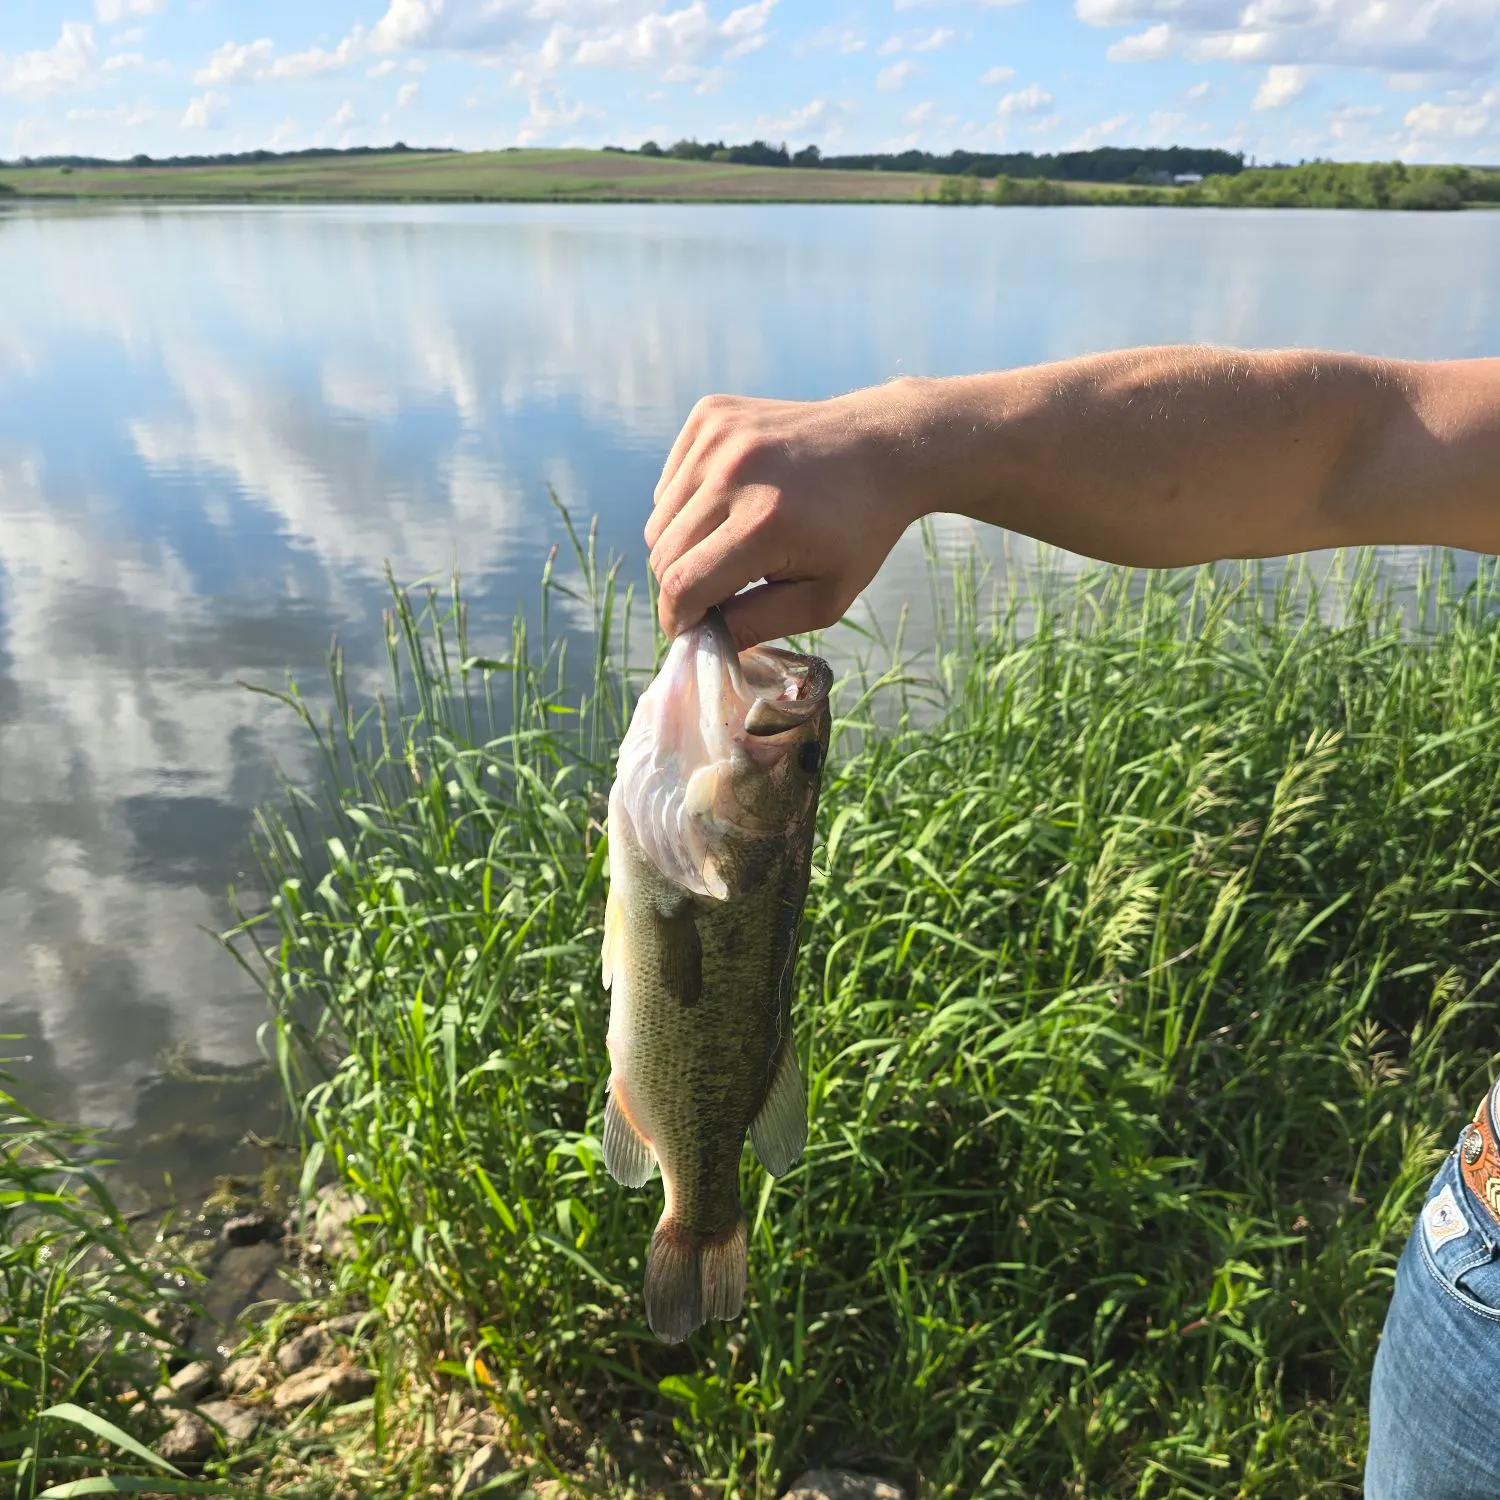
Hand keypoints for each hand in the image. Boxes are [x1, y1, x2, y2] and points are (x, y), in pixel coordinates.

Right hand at [646, 385, 928, 648]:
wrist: (883, 447)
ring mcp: (718, 436)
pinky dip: (687, 507)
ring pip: (659, 520)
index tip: (690, 631)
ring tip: (728, 548)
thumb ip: (759, 624)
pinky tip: (729, 507)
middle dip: (681, 587)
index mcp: (764, 523)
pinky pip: (670, 484)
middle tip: (715, 596)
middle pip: (663, 555)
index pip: (682, 586)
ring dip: (682, 548)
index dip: (677, 620)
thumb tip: (703, 641)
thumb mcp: (824, 597)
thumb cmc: (858, 531)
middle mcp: (733, 472)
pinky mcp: (710, 414)